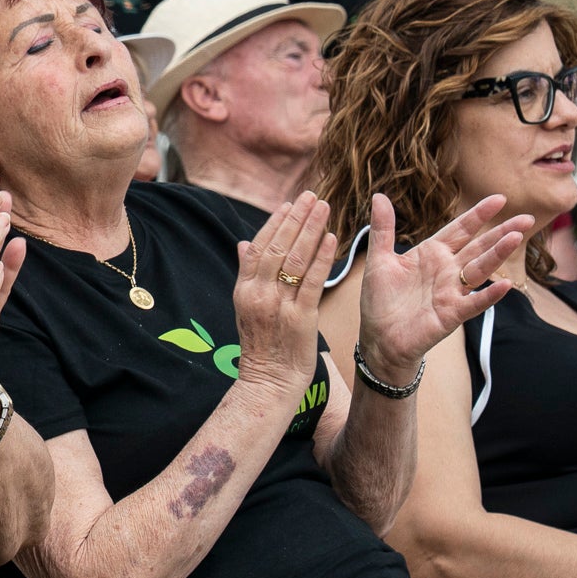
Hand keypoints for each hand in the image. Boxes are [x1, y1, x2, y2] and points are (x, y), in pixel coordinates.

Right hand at [233, 194, 337, 391]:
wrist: (268, 382)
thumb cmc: (262, 345)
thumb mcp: (246, 307)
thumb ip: (247, 273)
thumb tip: (244, 243)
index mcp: (244, 289)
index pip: (259, 246)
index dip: (275, 222)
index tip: (290, 203)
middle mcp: (259, 293)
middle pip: (278, 246)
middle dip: (297, 218)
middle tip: (312, 196)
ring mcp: (278, 305)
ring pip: (295, 259)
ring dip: (312, 229)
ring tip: (325, 208)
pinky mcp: (300, 318)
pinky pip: (312, 281)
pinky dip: (322, 258)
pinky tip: (332, 238)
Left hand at [358, 193, 531, 381]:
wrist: (379, 338)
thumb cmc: (381, 300)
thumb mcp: (379, 260)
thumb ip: (383, 229)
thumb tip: (379, 196)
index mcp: (432, 254)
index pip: (460, 229)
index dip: (479, 215)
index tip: (500, 199)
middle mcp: (447, 270)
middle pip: (479, 246)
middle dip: (501, 232)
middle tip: (526, 218)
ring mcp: (452, 292)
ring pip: (480, 269)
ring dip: (498, 255)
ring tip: (516, 238)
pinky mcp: (452, 314)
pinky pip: (474, 303)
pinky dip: (489, 294)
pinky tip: (505, 284)